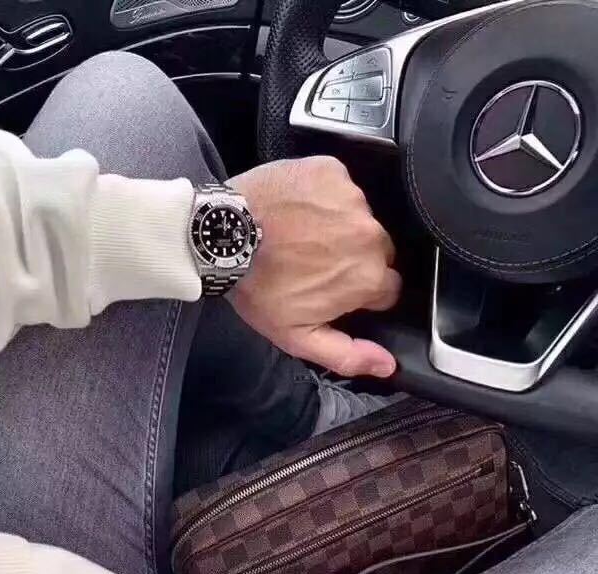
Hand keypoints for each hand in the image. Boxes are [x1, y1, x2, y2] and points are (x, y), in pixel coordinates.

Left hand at [228, 156, 400, 377]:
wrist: (223, 237)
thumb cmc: (257, 287)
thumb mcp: (297, 336)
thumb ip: (347, 355)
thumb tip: (386, 365)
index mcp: (368, 278)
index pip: (387, 288)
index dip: (361, 291)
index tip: (335, 288)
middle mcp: (370, 235)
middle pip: (379, 252)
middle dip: (354, 258)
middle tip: (315, 262)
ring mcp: (352, 199)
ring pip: (361, 218)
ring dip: (340, 227)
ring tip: (302, 235)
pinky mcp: (332, 171)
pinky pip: (341, 187)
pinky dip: (325, 197)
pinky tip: (298, 210)